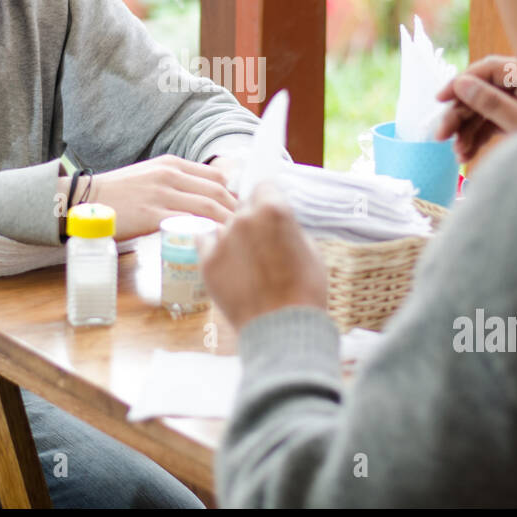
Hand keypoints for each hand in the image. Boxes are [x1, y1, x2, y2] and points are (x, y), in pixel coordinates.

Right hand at [87, 154, 237, 239]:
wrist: (85, 200)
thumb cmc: (119, 195)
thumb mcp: (151, 178)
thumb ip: (177, 185)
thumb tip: (205, 201)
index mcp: (172, 164)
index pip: (217, 177)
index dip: (236, 195)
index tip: (247, 212)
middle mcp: (170, 175)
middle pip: (218, 191)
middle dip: (239, 211)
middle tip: (252, 230)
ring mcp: (162, 194)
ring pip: (208, 206)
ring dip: (229, 223)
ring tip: (241, 239)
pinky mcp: (152, 214)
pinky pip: (189, 223)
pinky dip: (208, 232)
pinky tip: (218, 244)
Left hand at [198, 181, 328, 329]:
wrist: (282, 330)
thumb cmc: (305, 291)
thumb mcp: (310, 248)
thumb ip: (288, 227)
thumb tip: (277, 221)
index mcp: (272, 210)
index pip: (264, 185)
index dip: (269, 196)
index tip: (269, 206)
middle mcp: (243, 219)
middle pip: (243, 206)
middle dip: (252, 218)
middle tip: (262, 240)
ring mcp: (221, 240)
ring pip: (225, 226)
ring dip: (234, 236)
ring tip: (248, 261)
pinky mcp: (206, 262)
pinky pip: (206, 243)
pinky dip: (215, 249)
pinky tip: (229, 263)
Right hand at [433, 55, 516, 165]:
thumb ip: (493, 104)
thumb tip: (461, 85)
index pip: (487, 70)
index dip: (460, 82)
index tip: (439, 99)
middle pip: (481, 91)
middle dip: (460, 114)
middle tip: (440, 136)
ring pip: (484, 111)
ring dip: (466, 131)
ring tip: (457, 154)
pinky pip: (493, 125)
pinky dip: (478, 138)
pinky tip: (466, 154)